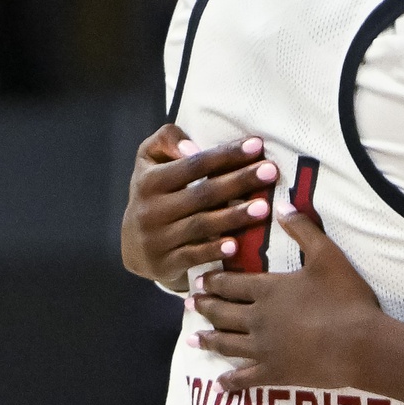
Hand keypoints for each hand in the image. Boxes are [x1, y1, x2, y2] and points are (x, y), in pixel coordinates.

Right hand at [121, 124, 278, 290]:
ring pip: (200, 225)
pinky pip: (192, 256)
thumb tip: (193, 147)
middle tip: (271, 172)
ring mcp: (157, 238)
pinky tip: (236, 246)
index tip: (257, 146)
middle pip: (202, 194)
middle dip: (238, 181)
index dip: (225, 155)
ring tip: (264, 208)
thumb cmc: (153, 195)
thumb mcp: (149, 161)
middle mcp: (151, 209)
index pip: (193, 164)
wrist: (133, 247)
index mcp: (149, 180)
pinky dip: (213, 250)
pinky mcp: (165, 264)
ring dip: (233, 217)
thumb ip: (167, 140)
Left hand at [191, 209, 403, 404]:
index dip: (213, 282)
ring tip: (194, 338)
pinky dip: (230, 381)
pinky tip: (220, 383)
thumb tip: (281, 205)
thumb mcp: (328, 256)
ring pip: (226, 343)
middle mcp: (257, 319)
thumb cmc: (346, 298)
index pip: (230, 283)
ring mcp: (263, 349)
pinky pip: (244, 378)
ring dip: (208, 339)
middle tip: (190, 305)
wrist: (360, 343)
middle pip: (222, 312)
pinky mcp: (274, 372)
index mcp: (267, 290)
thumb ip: (303, 230)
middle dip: (205, 307)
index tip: (200, 281)